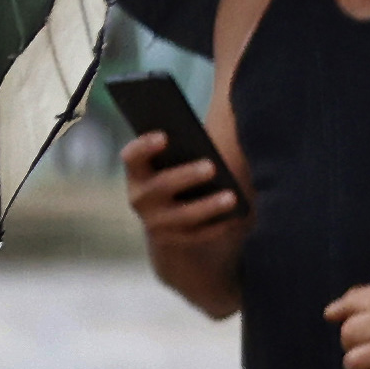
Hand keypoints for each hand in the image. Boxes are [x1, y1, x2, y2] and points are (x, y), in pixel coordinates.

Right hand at [121, 126, 244, 256]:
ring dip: (208, 206)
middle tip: (212, 167)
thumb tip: (219, 126)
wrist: (173, 221)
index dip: (144, 146)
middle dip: (187, 176)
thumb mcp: (177, 159)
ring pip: (183, 215)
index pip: (133, 156)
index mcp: (138, 171)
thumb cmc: (183, 175)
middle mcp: (140, 198)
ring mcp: (155, 223)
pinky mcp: (174, 242)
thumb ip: (188, 144)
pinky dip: (218, 226)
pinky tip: (236, 217)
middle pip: (161, 185)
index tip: (165, 136)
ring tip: (232, 197)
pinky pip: (197, 235)